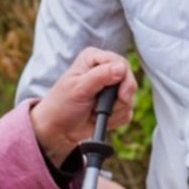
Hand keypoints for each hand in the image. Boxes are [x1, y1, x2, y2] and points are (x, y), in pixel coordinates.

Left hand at [33, 48, 136, 165]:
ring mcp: (111, 88)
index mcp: (94, 58)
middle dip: (119, 98)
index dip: (124, 79)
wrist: (58, 130)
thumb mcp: (79, 89)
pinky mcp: (116, 104)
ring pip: (130, 98)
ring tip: (94, 112)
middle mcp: (104, 70)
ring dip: (114, 111)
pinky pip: (128, 112)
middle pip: (129, 80)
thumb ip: (100, 76)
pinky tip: (99, 118)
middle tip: (102, 107)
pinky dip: (115, 119)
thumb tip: (122, 67)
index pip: (121, 62)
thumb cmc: (62, 105)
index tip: (121, 95)